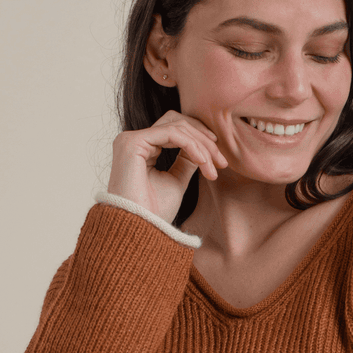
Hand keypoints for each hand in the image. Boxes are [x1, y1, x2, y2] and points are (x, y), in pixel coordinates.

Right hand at [107, 110, 226, 221]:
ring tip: (214, 166)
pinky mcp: (133, 142)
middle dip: (204, 139)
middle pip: (177, 122)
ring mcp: (130, 139)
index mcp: (141, 148)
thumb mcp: (176, 181)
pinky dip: (192, 145)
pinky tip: (203, 161)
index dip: (200, 139)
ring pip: (177, 126)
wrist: (139, 230)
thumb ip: (186, 160)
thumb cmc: (154, 213)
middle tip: (222, 161)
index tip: (220, 160)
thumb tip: (201, 146)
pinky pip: (172, 133)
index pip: (174, 130)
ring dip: (202, 145)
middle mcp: (133, 140)